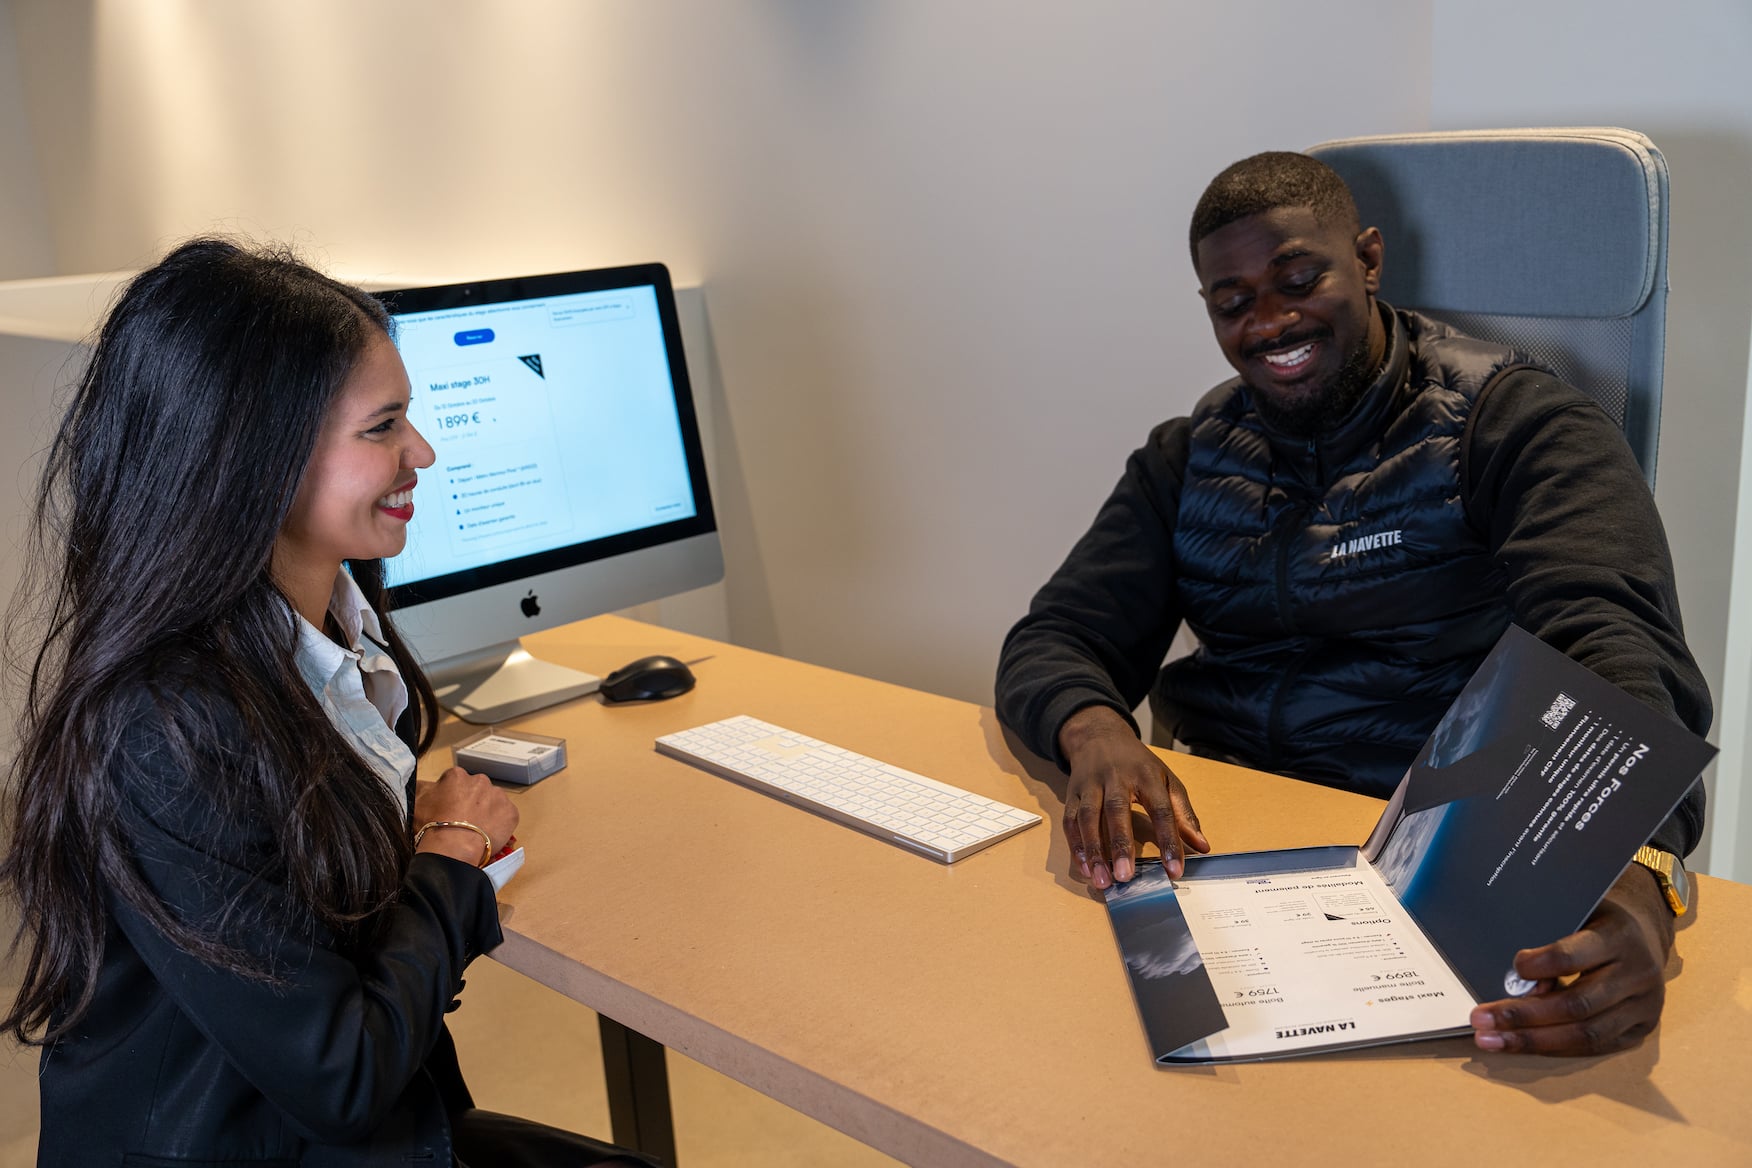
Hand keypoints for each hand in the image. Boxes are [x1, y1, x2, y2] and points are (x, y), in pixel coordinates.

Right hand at [413, 766, 519, 865]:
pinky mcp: (511, 812)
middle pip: (477, 790)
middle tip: (463, 821)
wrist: (454, 848)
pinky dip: (500, 825)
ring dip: (487, 812)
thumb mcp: (417, 803)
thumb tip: (426, 784)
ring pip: (493, 802)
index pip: (455, 782)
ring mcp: (498, 796)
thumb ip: (423, 788)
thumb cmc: (432, 826)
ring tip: (476, 830)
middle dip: (472, 802)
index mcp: (457, 776)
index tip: (449, 810)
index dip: (451, 797)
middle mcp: (480, 780)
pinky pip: (506, 817)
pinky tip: (488, 835)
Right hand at [1057, 705, 1208, 889]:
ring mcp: (1090, 784)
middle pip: (1116, 810)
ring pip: (1087, 817)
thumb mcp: (1167, 780)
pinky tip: (1083, 868)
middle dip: (1120, 845)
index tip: (1174, 869)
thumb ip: (1184, 814)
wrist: (1100, 736)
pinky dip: (1075, 845)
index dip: (1168, 839)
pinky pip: (1069, 821)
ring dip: (1093, 850)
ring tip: (1102, 879)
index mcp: (1146, 775)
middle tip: (1125, 877)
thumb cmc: (1138, 764)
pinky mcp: (1072, 793)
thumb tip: (1202, 847)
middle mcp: (1116, 777)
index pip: (1160, 809)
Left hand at [1469, 865, 1674, 1054]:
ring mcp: (1644, 1007)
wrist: (1644, 935)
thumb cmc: (1596, 920)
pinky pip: (1594, 1047)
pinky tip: (1520, 1044)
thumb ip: (1550, 936)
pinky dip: (1553, 1048)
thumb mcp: (1577, 911)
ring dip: (1532, 1041)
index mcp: (1618, 937)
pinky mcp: (1641, 1030)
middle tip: (1480, 1020)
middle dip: (1523, 1016)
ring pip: (1585, 1034)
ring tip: (1492, 1041)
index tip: (1513, 967)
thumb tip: (1510, 973)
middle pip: (1577, 1004)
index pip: (1574, 956)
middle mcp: (1637, 974)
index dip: (1540, 965)